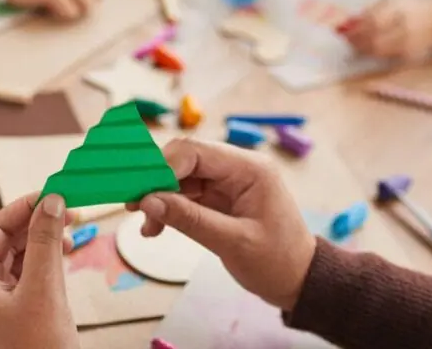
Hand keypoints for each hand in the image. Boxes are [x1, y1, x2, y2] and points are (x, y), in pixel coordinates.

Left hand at [0, 193, 78, 348]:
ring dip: (42, 245)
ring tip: (70, 237)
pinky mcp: (8, 320)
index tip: (54, 194)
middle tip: (69, 212)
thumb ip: (45, 241)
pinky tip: (61, 262)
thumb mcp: (44, 290)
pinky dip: (43, 266)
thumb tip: (49, 201)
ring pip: (15, 261)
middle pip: (3, 243)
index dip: (24, 207)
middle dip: (36, 225)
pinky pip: (22, 281)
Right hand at [127, 139, 315, 310]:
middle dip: (155, 181)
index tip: (138, 192)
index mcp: (250, 168)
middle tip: (132, 206)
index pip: (195, 151)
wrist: (299, 280)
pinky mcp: (220, 198)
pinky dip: (168, 209)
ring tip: (145, 226)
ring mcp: (228, 182)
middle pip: (184, 160)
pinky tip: (154, 229)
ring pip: (180, 178)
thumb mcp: (233, 242)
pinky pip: (186, 195)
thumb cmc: (277, 261)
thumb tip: (148, 200)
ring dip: (158, 198)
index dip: (162, 167)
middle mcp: (238, 168)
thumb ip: (190, 219)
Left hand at [338, 0, 431, 59]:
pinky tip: (369, 49)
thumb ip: (371, 11)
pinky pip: (385, 57)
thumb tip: (349, 22)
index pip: (371, 21)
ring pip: (378, 50)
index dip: (355, 29)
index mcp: (398, 7)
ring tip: (356, 45)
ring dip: (362, 49)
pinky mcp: (409, 54)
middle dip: (356, 41)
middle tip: (347, 40)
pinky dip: (374, 54)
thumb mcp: (393, 2)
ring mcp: (408, 41)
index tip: (344, 31)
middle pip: (373, 37)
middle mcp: (404, 24)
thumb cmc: (414, 9)